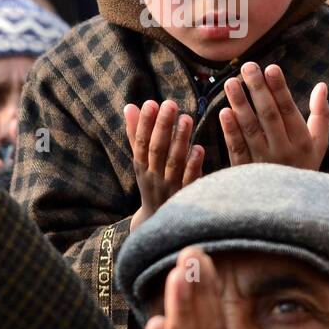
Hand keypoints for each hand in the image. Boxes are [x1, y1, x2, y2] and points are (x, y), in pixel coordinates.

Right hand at [124, 99, 204, 230]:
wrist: (158, 226)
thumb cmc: (152, 184)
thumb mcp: (141, 162)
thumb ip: (136, 135)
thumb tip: (129, 107)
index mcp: (141, 167)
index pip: (141, 143)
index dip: (144, 124)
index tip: (150, 103)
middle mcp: (154, 177)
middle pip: (157, 150)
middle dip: (162, 126)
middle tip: (170, 104)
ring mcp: (170, 188)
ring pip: (174, 163)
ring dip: (180, 140)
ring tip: (187, 118)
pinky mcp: (187, 197)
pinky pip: (190, 181)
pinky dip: (193, 166)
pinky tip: (199, 149)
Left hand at [219, 62, 328, 168]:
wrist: (289, 211)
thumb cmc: (304, 168)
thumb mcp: (318, 145)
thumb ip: (321, 115)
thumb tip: (322, 85)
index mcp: (302, 143)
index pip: (289, 110)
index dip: (280, 89)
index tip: (271, 68)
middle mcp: (283, 152)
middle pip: (269, 116)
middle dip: (258, 90)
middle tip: (248, 66)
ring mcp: (263, 163)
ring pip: (251, 130)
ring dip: (241, 105)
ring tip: (231, 82)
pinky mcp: (245, 173)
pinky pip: (237, 149)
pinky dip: (231, 131)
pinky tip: (224, 112)